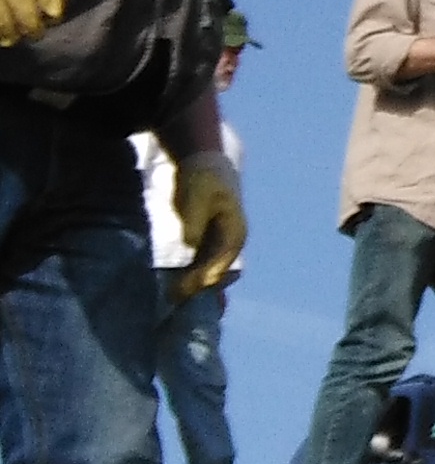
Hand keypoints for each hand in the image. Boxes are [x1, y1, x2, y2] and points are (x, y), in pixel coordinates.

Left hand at [168, 152, 245, 298]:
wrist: (203, 164)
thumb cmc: (202, 177)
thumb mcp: (197, 193)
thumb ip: (194, 218)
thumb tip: (191, 243)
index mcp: (234, 233)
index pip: (220, 264)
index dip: (201, 279)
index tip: (180, 290)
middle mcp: (231, 244)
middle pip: (217, 274)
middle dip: (197, 289)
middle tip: (172, 300)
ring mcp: (219, 246)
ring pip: (209, 274)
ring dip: (193, 288)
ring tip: (171, 300)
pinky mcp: (205, 246)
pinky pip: (200, 268)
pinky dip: (189, 279)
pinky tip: (172, 288)